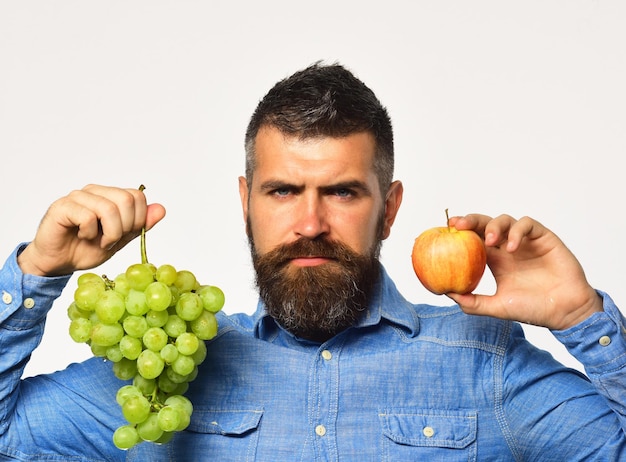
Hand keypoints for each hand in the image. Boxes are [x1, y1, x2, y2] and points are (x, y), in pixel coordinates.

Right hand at [17, 184, 165, 276]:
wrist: (59, 263)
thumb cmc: (86, 249)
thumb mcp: (121, 240)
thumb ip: (140, 225)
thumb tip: (161, 209)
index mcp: (110, 196)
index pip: (137, 196)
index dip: (137, 220)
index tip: (124, 235)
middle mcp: (95, 191)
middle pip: (127, 200)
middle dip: (124, 228)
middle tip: (111, 241)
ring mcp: (78, 196)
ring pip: (109, 208)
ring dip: (109, 234)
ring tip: (98, 241)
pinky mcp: (63, 206)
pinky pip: (88, 217)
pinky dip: (90, 233)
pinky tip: (82, 236)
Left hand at [446, 214, 602, 330]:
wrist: (565, 312)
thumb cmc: (533, 309)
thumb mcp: (497, 307)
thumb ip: (473, 303)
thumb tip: (446, 293)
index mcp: (495, 260)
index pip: (474, 239)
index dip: (460, 232)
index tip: (446, 231)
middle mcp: (508, 248)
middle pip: (485, 224)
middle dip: (471, 220)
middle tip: (458, 225)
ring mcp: (525, 242)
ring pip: (505, 220)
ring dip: (493, 226)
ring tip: (490, 241)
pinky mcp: (543, 238)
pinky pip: (527, 224)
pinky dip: (516, 231)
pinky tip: (511, 247)